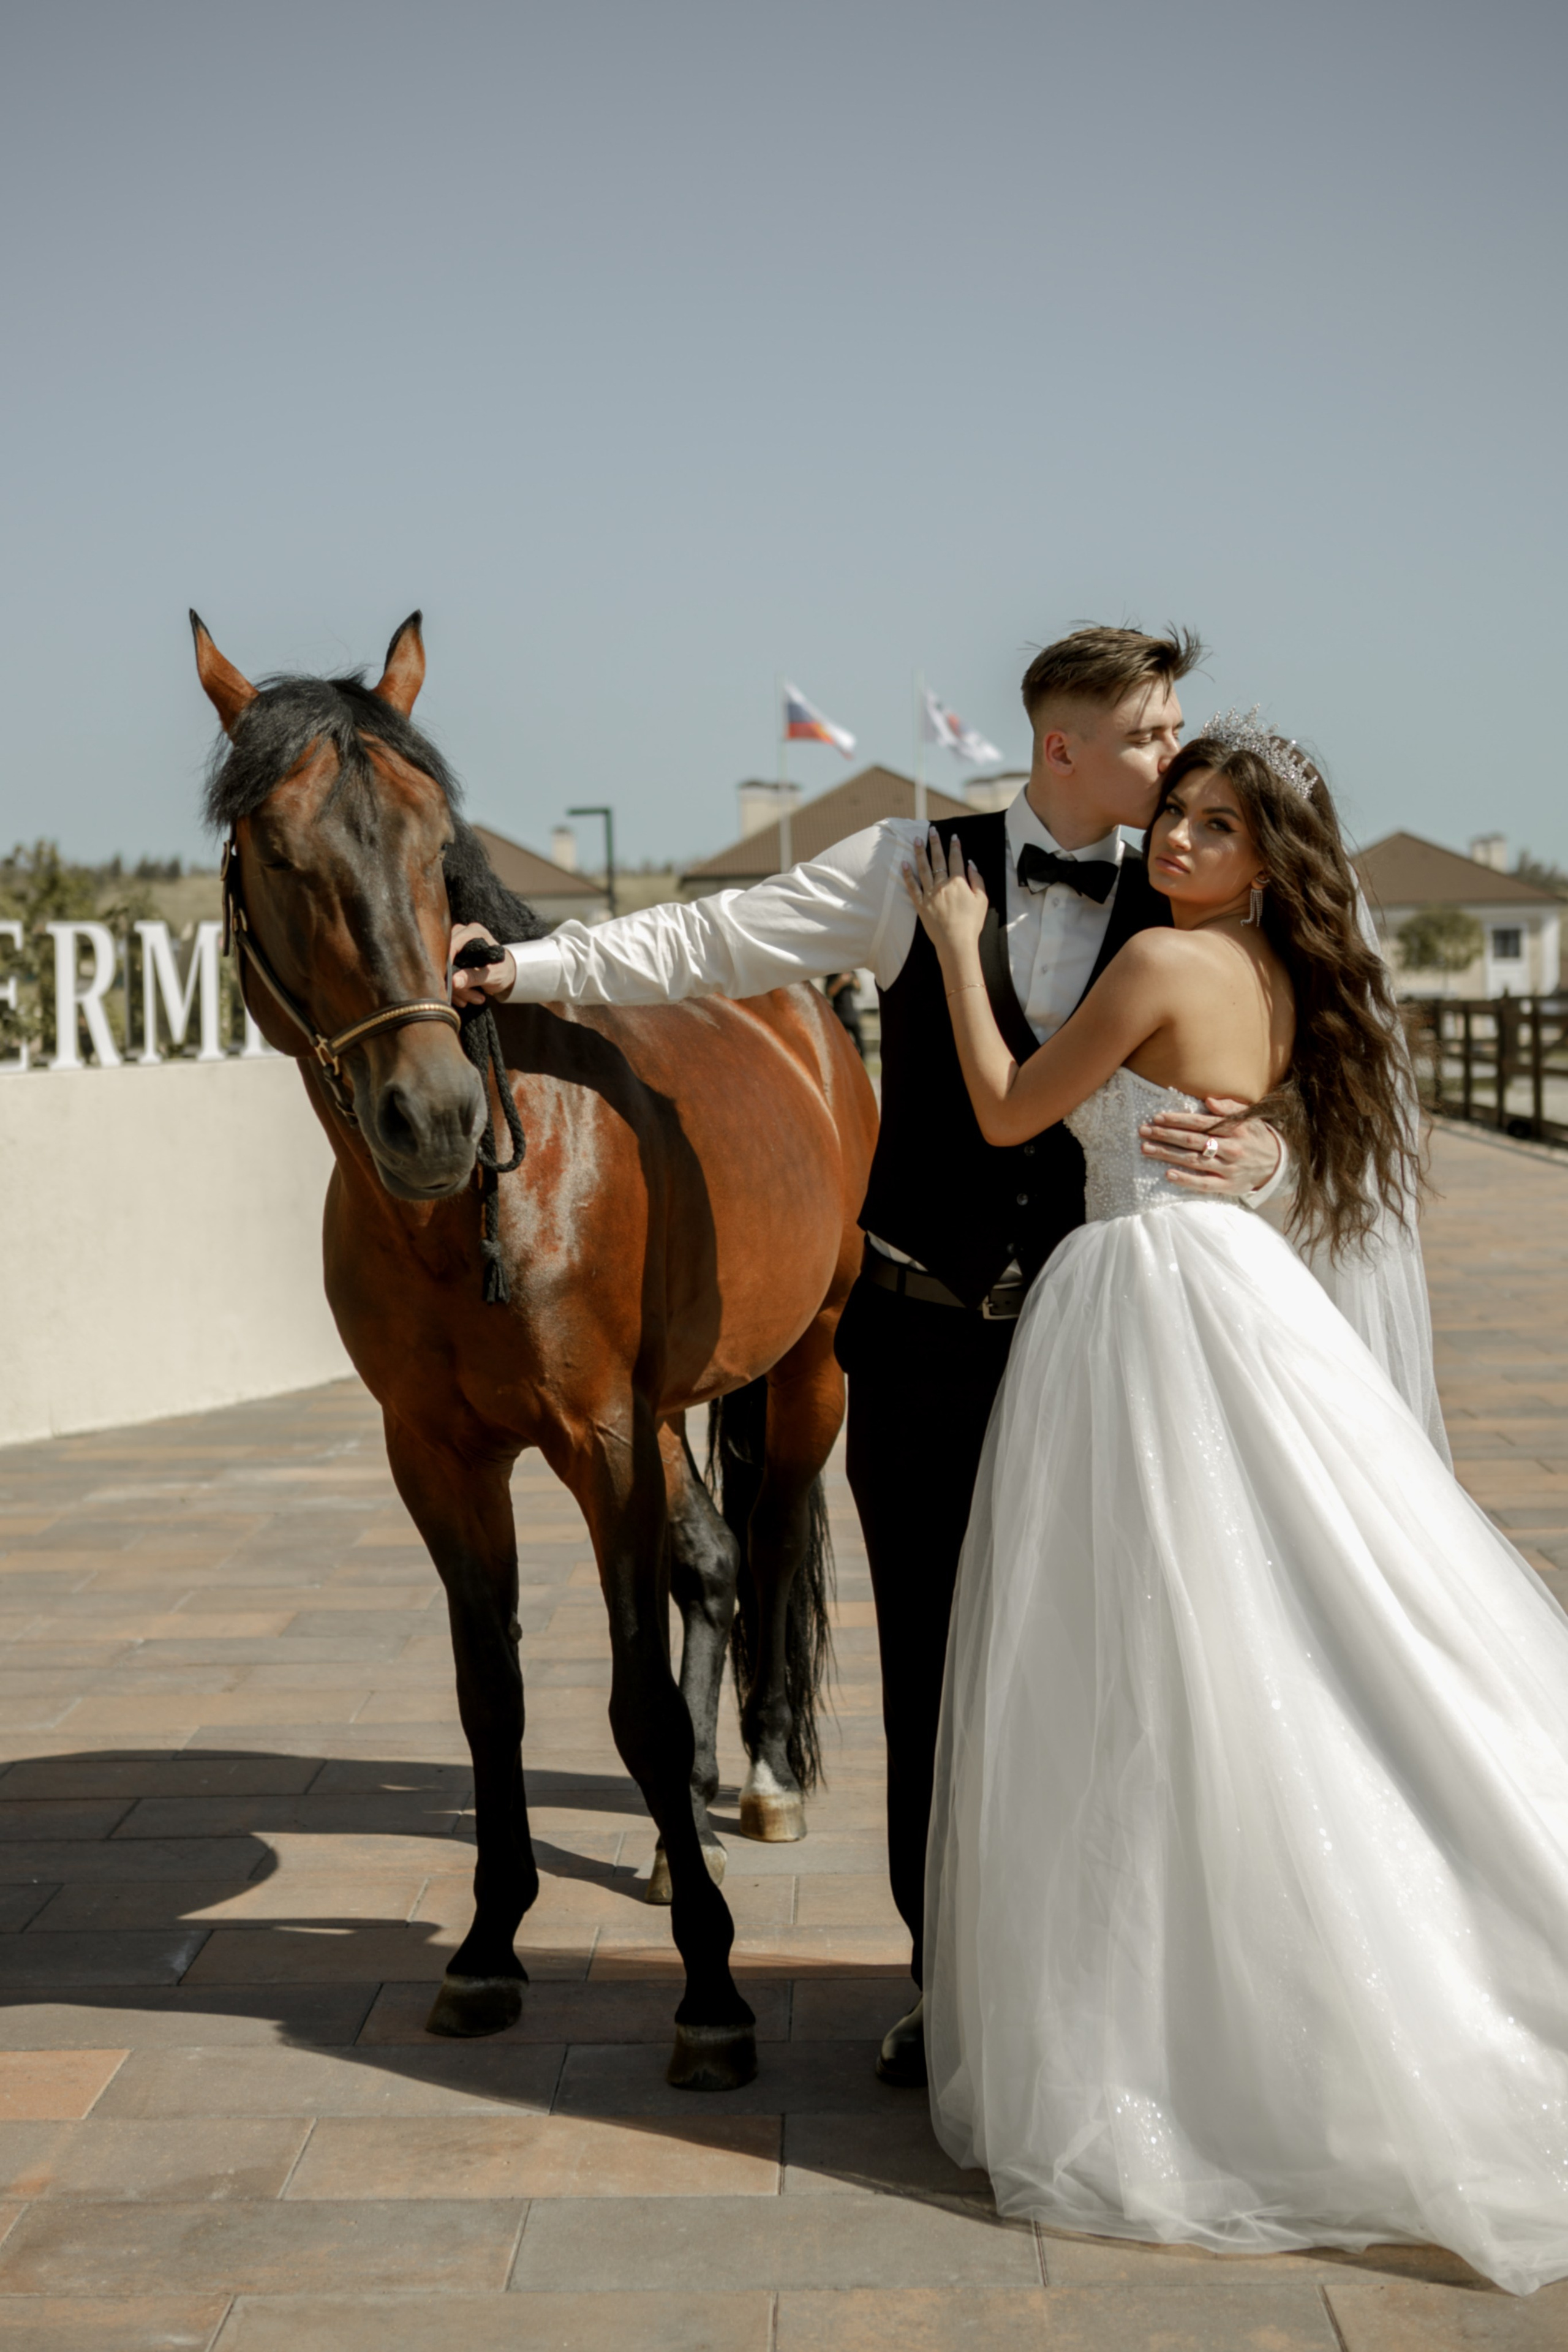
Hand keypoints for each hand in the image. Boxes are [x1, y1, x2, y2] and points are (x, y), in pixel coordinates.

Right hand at [449, 923, 516, 1007]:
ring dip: (458, 990)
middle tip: (470, 999)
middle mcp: (462, 935)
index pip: (453, 943)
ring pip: (446, 969)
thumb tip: (453, 981)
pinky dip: (456, 990)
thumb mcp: (492, 975)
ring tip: (476, 999)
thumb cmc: (503, 970)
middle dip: (457, 983)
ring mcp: (455, 947)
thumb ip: (473, 977)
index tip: (449, 981)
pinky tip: (467, 999)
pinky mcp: (452, 959)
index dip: (448, 962)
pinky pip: (447, 974)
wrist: (507, 974)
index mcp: (474, 932)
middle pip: (448, 958)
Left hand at [902, 827, 987, 958]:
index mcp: (958, 882)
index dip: (955, 846)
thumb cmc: (971, 923)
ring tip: (915, 840)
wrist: (956, 942)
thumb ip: (977, 880)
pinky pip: (912, 887)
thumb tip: (970, 864)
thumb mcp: (982, 900)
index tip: (953, 836)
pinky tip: (904, 864)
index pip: (956, 859)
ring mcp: (930, 894)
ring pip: (923, 869)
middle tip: (931, 830)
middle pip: (938, 860)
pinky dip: (907, 875)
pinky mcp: (920, 904)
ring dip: (919, 853)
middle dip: (935, 843)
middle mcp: (942, 885)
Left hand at [1138, 1096, 1282, 1194]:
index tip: (1157, 1118)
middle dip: (1165, 1135)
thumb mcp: (1249, 1117)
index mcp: (1234, 1129)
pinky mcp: (1228, 1186)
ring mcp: (1228, 1168)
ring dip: (1167, 1155)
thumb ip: (1229, 1107)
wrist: (1278, 1163)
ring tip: (1147, 1149)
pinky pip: (1203, 1183)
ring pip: (1193, 1161)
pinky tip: (1168, 1174)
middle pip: (1191, 1140)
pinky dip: (1185, 1180)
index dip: (1177, 1120)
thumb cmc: (1256, 1137)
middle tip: (1143, 1131)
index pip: (1199, 1123)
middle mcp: (1230, 1148)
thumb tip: (1208, 1100)